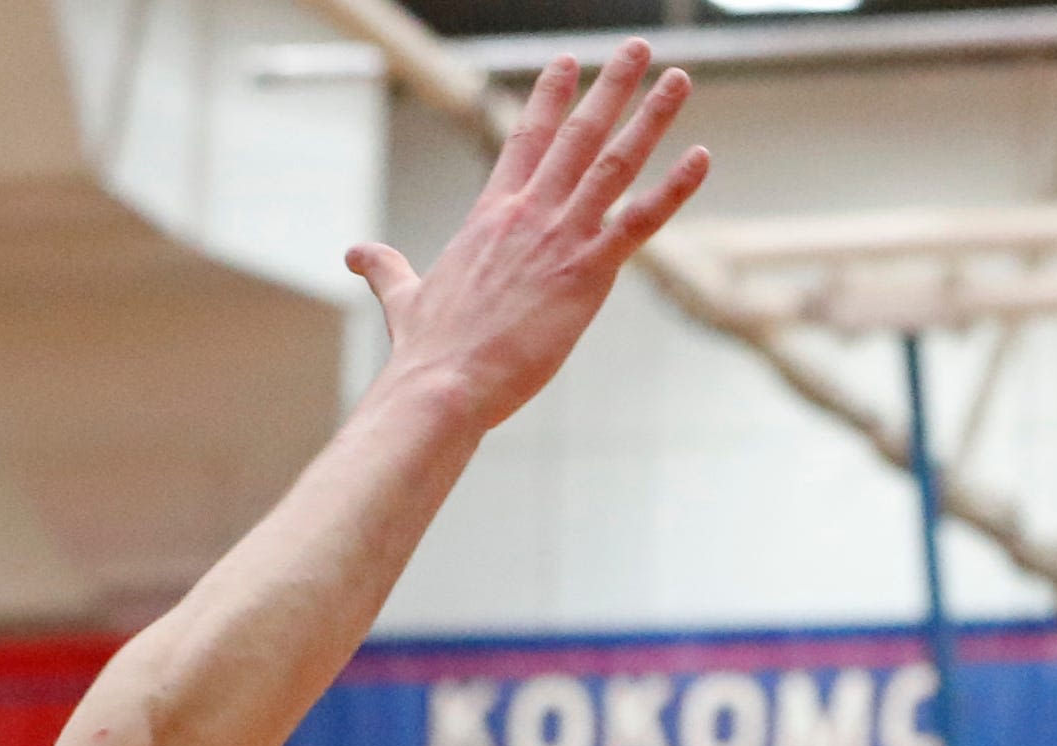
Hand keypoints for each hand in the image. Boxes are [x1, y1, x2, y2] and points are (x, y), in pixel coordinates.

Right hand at [346, 41, 708, 430]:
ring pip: (614, 162)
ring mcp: (560, 237)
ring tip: (679, 79)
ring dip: (650, 117)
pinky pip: (640, 221)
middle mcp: (528, 213)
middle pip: (577, 134)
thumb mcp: (402, 297)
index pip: (524, 139)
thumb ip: (386, 268)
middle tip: (637, 49)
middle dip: (610, 87)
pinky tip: (700, 156)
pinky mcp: (587, 271)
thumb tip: (355, 253)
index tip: (567, 63)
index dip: (549, 98)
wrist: (443, 384)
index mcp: (490, 215)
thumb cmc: (425, 350)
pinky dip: (674, 188)